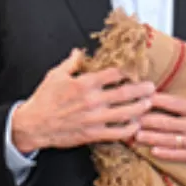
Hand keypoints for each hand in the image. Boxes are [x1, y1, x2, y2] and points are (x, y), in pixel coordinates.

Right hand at [11, 51, 153, 150]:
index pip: (114, 74)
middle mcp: (92, 100)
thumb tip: (80, 51)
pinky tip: (136, 125)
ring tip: (149, 103)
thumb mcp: (55, 75)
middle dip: (141, 89)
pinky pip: (116, 132)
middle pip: (125, 93)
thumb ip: (71, 63)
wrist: (33, 125)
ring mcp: (94, 118)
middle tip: (151, 86)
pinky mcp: (93, 134)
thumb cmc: (44, 99)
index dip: (128, 70)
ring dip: (140, 108)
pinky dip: (129, 129)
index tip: (137, 69)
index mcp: (84, 83)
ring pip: (125, 113)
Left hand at [136, 50, 185, 164]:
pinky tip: (153, 150)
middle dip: (145, 120)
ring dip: (150, 137)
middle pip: (164, 123)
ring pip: (168, 140)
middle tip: (129, 117)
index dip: (154, 100)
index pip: (172, 104)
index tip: (140, 96)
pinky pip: (178, 155)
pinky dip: (165, 153)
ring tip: (134, 135)